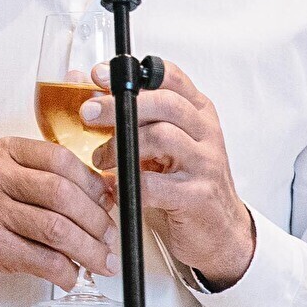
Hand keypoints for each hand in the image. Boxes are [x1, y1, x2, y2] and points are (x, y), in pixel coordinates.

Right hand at [0, 138, 115, 303]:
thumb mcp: (3, 180)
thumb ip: (44, 180)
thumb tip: (102, 197)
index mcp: (3, 153)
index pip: (60, 159)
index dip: (92, 183)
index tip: (108, 201)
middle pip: (63, 194)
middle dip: (96, 220)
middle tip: (109, 236)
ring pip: (58, 229)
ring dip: (89, 250)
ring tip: (101, 260)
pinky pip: (45, 260)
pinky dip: (67, 272)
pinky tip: (71, 275)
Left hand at [80, 61, 254, 287]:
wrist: (220, 233)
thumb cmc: (186, 184)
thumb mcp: (163, 144)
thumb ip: (133, 115)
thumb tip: (86, 86)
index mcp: (197, 114)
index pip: (170, 77)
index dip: (132, 73)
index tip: (100, 76)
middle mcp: (206, 134)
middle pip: (165, 103)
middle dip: (119, 105)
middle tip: (89, 114)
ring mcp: (205, 164)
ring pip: (162, 137)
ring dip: (121, 146)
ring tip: (101, 158)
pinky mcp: (197, 196)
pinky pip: (156, 184)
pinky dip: (128, 184)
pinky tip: (115, 186)